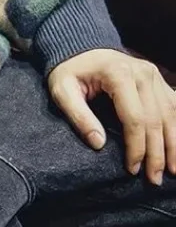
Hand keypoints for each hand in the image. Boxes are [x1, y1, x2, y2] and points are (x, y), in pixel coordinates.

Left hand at [49, 49, 175, 184]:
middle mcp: (143, 73)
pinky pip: (175, 105)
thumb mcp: (62, 90)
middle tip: (154, 179)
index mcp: (119, 75)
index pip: (135, 118)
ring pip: (171, 114)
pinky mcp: (158, 79)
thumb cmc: (68, 71)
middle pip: (156, 120)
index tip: (132, 169)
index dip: (136, 147)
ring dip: (174, 144)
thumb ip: (78, 116)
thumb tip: (98, 144)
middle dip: (157, 153)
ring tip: (173, 170)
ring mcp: (154, 75)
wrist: (80, 47)